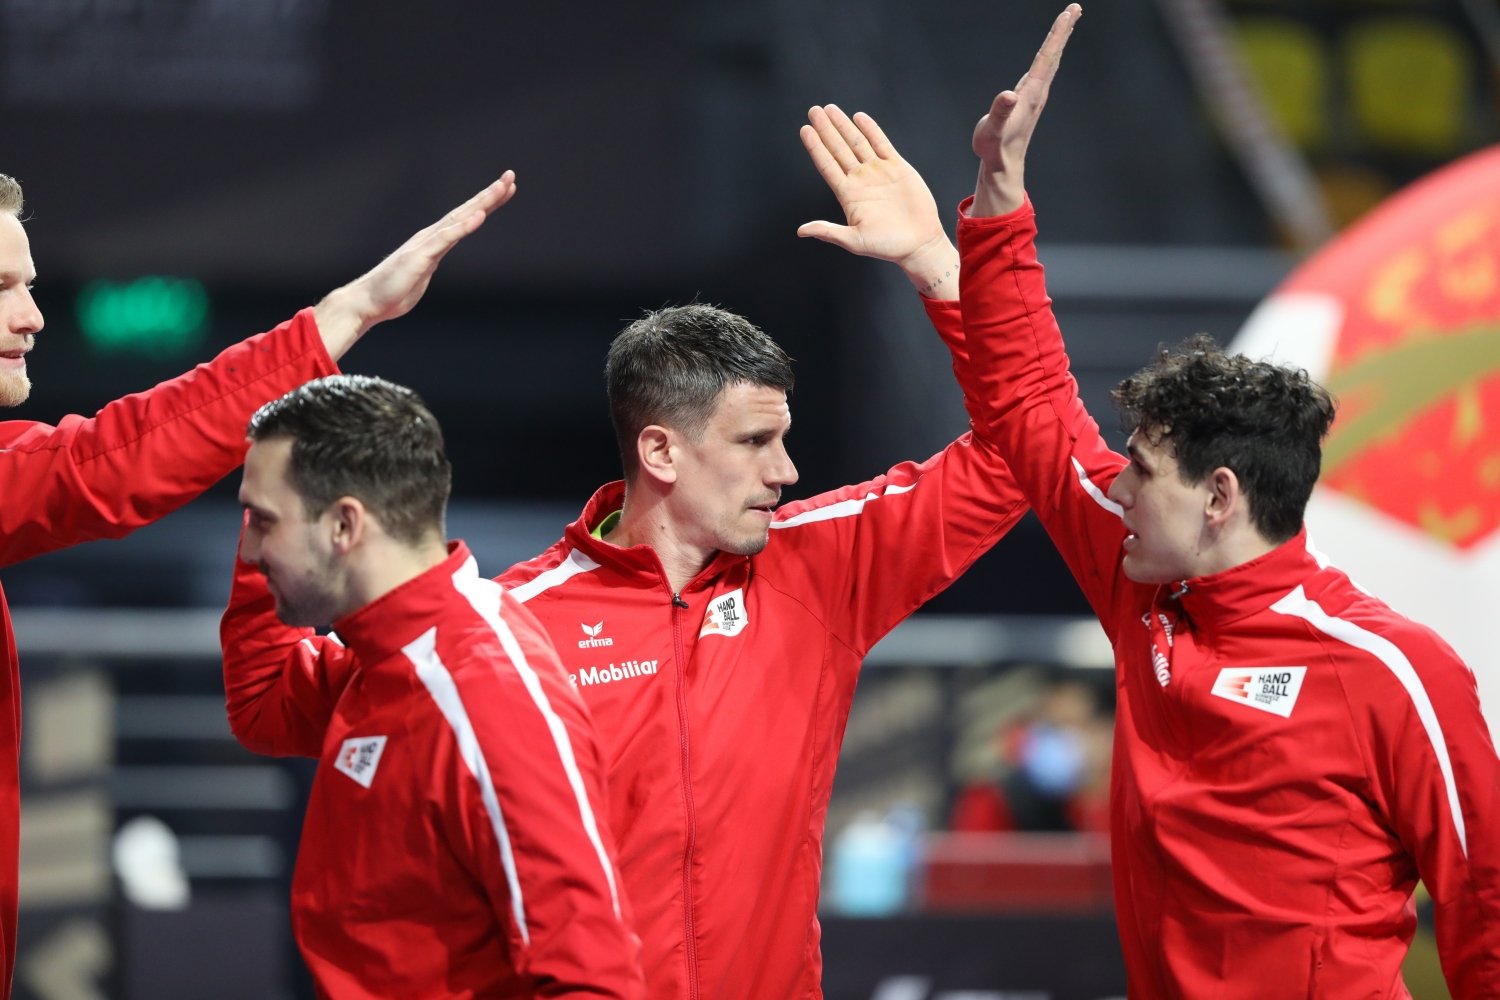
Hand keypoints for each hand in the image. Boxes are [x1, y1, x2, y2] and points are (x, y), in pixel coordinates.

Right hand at [313, 170, 517, 359]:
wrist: (368, 301)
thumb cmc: (393, 291)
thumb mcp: (420, 274)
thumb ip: (428, 263)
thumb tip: (430, 262)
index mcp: (434, 242)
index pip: (465, 217)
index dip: (486, 203)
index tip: (505, 189)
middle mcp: (431, 237)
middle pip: (466, 211)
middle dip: (490, 194)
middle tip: (510, 176)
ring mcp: (426, 244)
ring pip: (459, 218)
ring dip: (482, 202)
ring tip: (501, 187)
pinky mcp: (421, 256)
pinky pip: (446, 238)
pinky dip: (464, 226)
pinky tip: (480, 216)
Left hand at [797, 105, 957, 297]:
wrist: (918, 243)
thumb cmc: (887, 246)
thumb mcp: (854, 241)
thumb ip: (829, 232)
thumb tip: (801, 231)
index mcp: (848, 194)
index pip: (827, 165)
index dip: (816, 147)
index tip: (805, 130)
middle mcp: (860, 179)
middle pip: (839, 149)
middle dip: (826, 129)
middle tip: (814, 110)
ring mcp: (878, 171)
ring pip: (857, 142)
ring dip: (844, 125)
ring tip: (830, 109)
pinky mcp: (898, 167)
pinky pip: (881, 143)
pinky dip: (871, 129)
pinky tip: (859, 117)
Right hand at [971, 5, 1079, 216]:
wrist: (1003, 165)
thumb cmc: (995, 148)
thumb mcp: (993, 130)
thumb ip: (1000, 112)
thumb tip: (1009, 95)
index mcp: (1031, 93)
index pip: (1047, 56)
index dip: (1057, 34)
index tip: (1069, 14)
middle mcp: (1038, 91)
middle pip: (1054, 54)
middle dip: (1064, 30)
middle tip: (1076, 8)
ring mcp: (1035, 95)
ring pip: (1051, 61)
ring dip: (1058, 41)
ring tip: (1066, 24)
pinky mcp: (1029, 100)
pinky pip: (1043, 70)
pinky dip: (1049, 55)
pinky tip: (1048, 54)